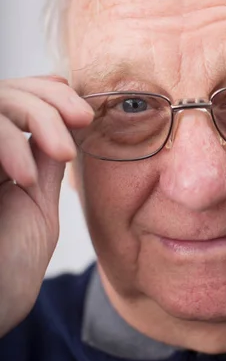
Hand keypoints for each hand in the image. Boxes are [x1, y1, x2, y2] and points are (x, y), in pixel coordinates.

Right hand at [0, 75, 92, 335]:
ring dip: (33, 113)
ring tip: (62, 152)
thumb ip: (42, 165)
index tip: (82, 113)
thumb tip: (62, 129)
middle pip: (5, 92)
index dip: (48, 92)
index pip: (18, 98)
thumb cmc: (10, 269)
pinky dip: (6, 143)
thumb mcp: (35, 205)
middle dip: (47, 97)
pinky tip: (24, 176)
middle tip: (81, 118)